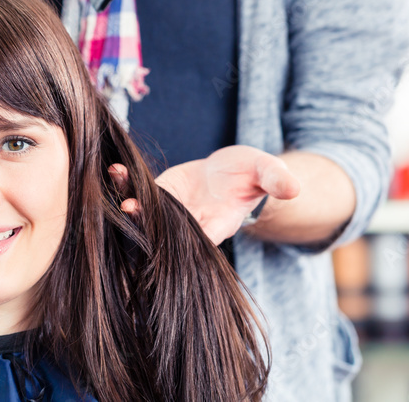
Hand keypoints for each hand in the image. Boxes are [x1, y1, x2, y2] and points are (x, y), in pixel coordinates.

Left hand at [111, 146, 300, 245]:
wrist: (233, 171)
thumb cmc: (251, 174)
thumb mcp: (267, 172)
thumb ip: (276, 179)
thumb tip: (294, 188)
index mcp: (215, 226)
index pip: (194, 239)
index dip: (177, 236)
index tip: (163, 227)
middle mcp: (188, 225)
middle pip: (163, 231)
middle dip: (144, 221)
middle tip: (129, 208)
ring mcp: (171, 212)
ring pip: (146, 214)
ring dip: (128, 199)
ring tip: (115, 179)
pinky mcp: (158, 195)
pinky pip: (139, 193)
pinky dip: (126, 184)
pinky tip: (114, 169)